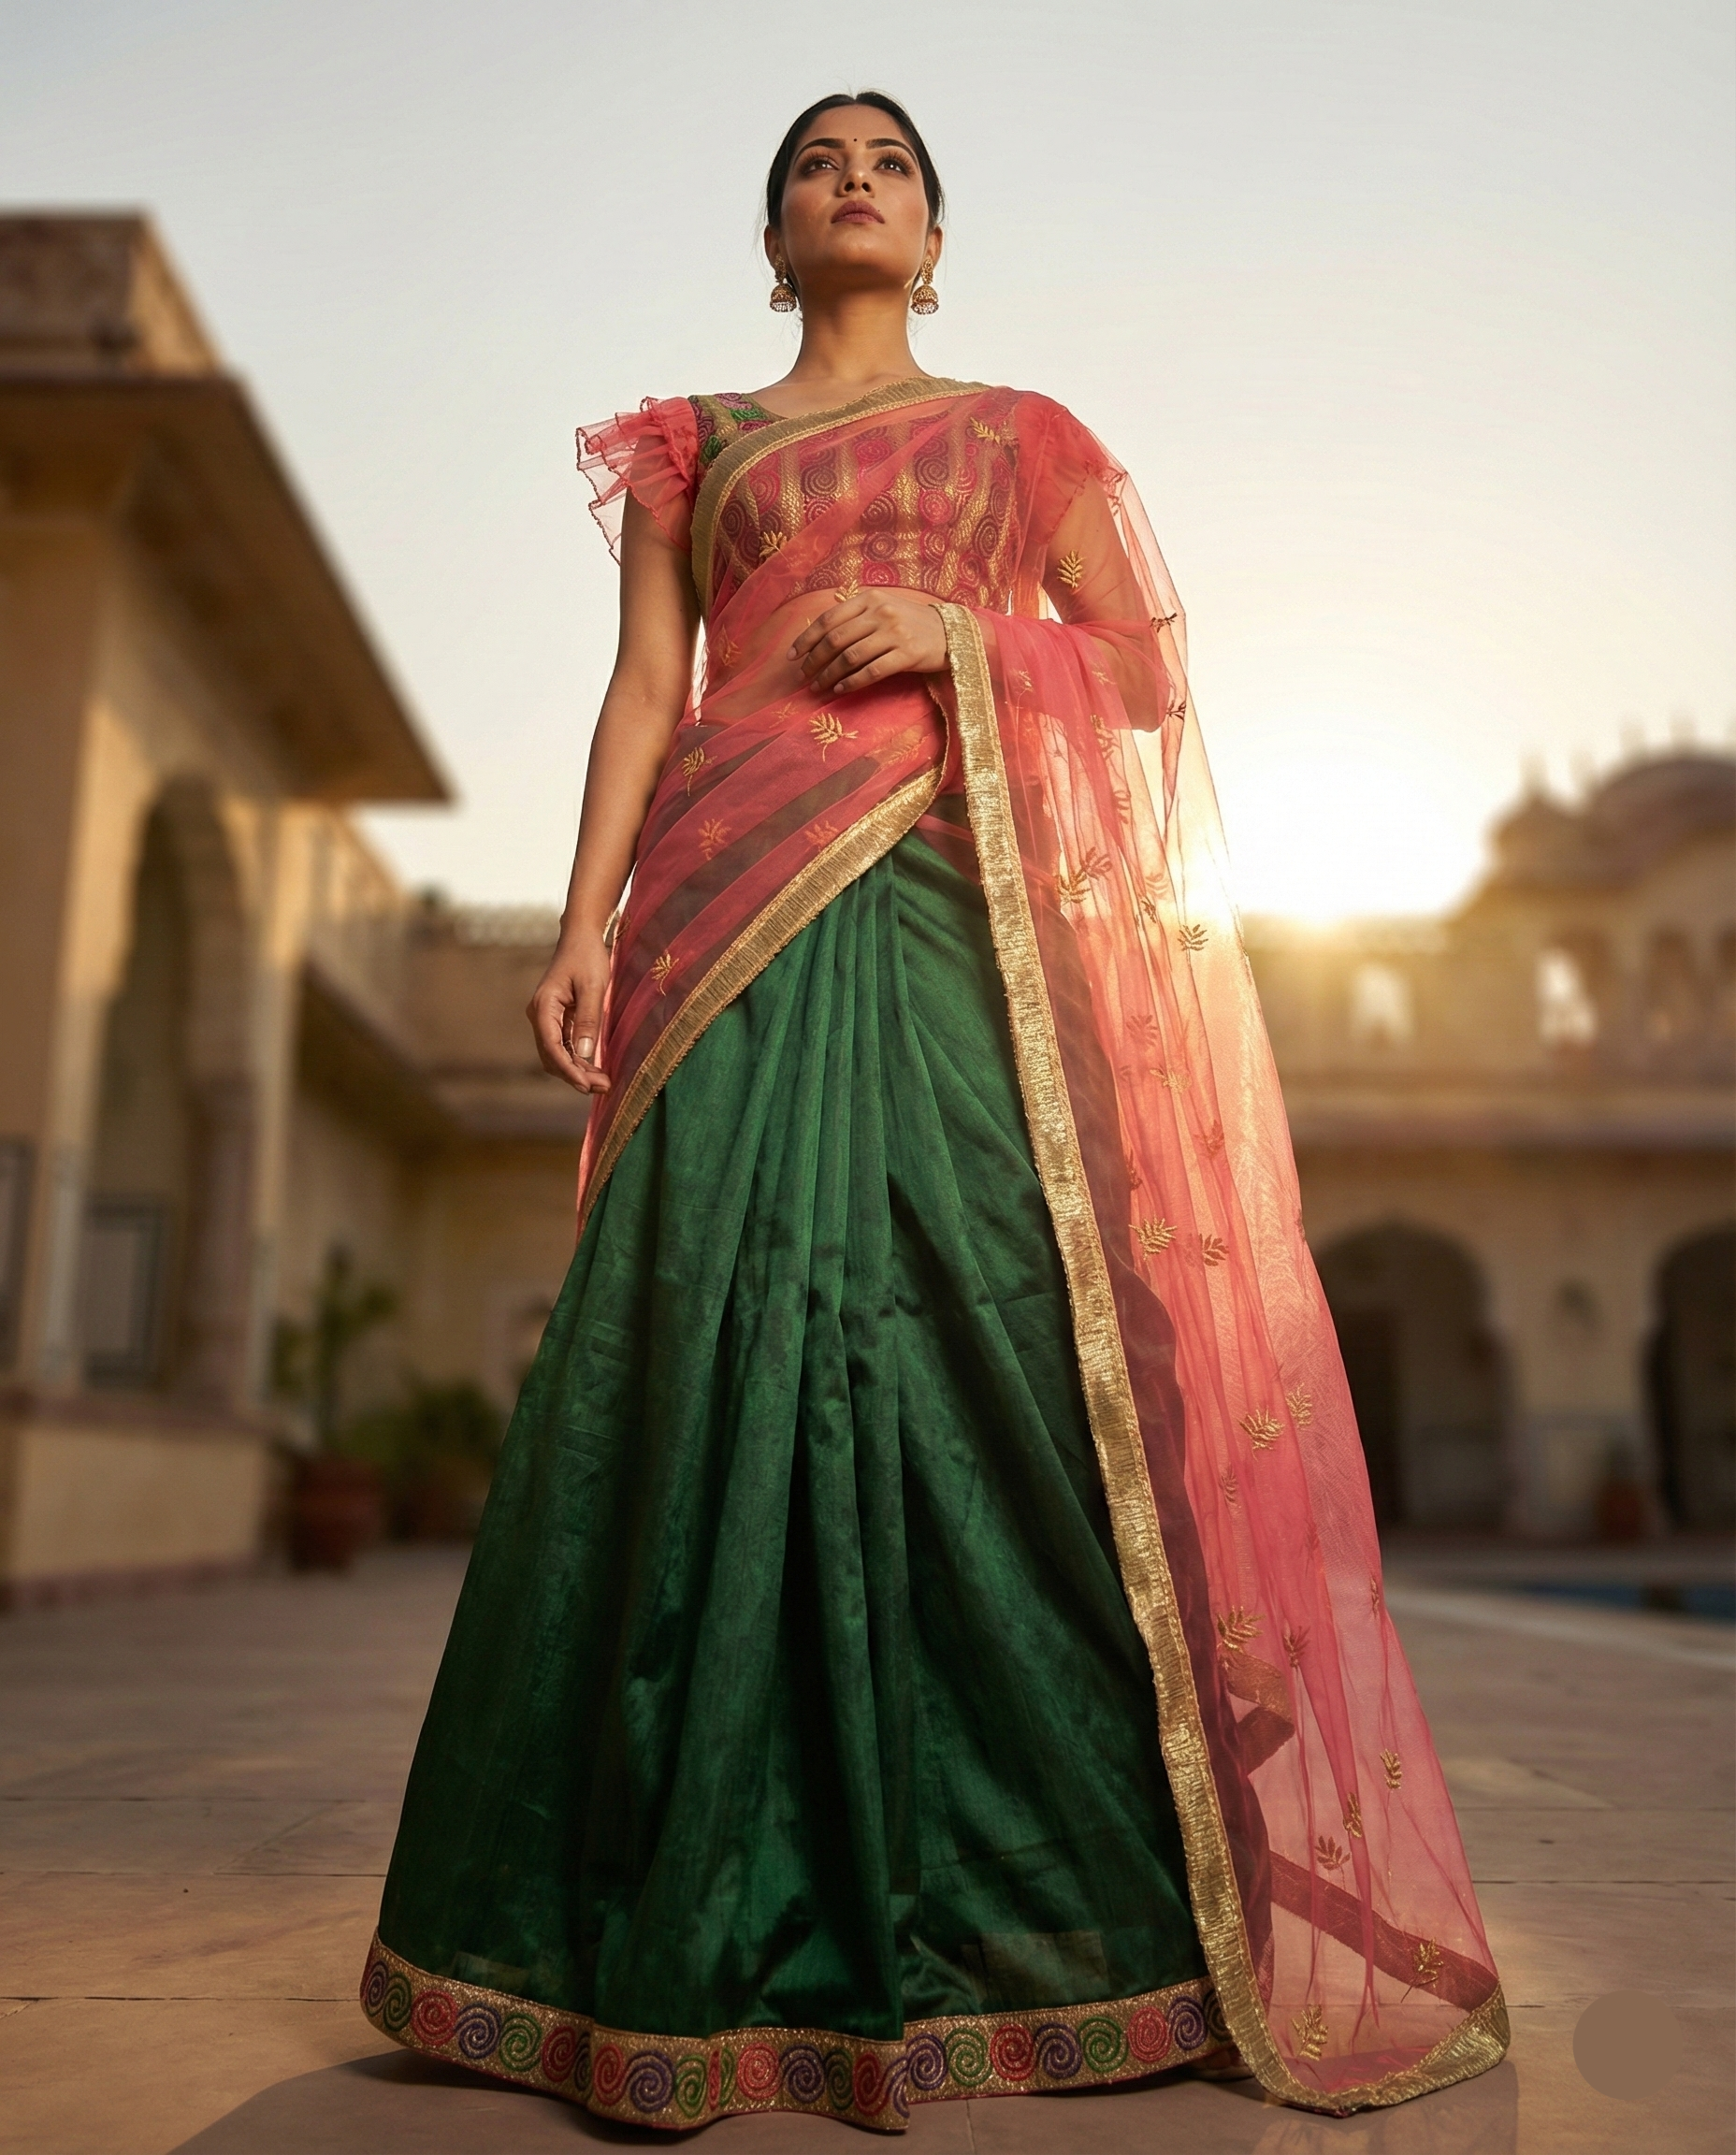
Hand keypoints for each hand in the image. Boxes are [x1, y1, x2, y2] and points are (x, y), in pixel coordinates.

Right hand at [527, 929, 610, 1093]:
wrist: (581, 936)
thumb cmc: (588, 956)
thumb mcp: (594, 987)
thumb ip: (589, 1020)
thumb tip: (583, 1056)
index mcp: (543, 1006)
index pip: (552, 1048)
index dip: (569, 1070)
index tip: (586, 1085)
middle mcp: (540, 1015)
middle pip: (552, 1056)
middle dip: (575, 1075)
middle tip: (603, 1087)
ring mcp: (546, 1018)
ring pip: (557, 1054)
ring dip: (577, 1070)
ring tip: (602, 1083)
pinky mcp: (557, 1018)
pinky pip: (563, 1046)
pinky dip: (577, 1059)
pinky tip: (594, 1068)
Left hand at [789, 588, 946, 694]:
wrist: (951, 632)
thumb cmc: (912, 622)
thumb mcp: (884, 607)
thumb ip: (856, 614)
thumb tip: (821, 634)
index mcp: (870, 598)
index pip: (829, 619)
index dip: (807, 639)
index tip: (793, 656)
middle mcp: (881, 613)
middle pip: (836, 639)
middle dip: (814, 660)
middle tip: (804, 675)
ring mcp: (895, 633)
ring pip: (850, 657)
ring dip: (829, 675)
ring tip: (818, 687)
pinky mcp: (907, 654)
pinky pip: (872, 671)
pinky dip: (851, 682)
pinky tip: (840, 689)